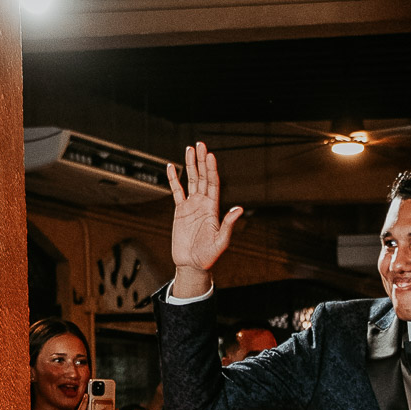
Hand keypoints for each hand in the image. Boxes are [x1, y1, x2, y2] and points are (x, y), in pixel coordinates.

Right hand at [165, 142, 242, 289]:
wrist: (192, 265)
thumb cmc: (208, 256)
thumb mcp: (221, 241)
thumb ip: (228, 224)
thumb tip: (240, 209)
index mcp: (213, 209)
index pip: (213, 184)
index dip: (211, 170)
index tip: (210, 156)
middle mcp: (203, 204)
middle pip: (202, 177)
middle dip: (201, 161)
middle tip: (200, 144)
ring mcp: (191, 206)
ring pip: (190, 181)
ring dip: (190, 165)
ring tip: (189, 149)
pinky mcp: (180, 211)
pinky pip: (176, 192)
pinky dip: (173, 180)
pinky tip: (171, 167)